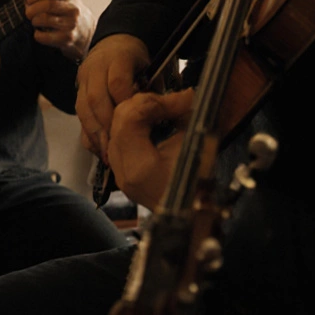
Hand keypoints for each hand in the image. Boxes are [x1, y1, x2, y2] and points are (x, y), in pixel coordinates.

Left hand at [25, 0, 94, 59]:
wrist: (86, 32)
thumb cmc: (70, 12)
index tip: (29, 0)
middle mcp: (73, 9)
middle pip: (47, 5)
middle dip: (32, 9)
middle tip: (29, 12)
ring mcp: (71, 25)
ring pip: (44, 19)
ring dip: (34, 20)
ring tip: (35, 21)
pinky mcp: (67, 39)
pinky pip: (44, 36)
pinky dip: (37, 34)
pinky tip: (39, 32)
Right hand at [76, 33, 149, 157]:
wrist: (114, 43)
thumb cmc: (137, 59)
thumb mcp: (151, 66)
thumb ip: (154, 89)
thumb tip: (163, 116)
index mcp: (118, 58)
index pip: (118, 83)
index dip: (125, 104)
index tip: (136, 123)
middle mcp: (96, 67)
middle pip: (96, 98)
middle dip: (107, 124)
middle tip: (118, 147)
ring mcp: (83, 79)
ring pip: (83, 108)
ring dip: (95, 133)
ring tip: (106, 154)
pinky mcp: (77, 90)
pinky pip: (79, 114)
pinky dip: (88, 133)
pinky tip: (98, 148)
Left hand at [107, 89, 193, 209]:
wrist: (190, 219)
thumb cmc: (198, 189)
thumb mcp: (195, 150)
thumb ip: (184, 119)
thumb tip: (183, 95)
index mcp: (139, 168)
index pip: (131, 117)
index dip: (157, 101)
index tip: (181, 99)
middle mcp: (122, 170)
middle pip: (120, 118)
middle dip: (147, 103)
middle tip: (173, 102)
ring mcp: (118, 172)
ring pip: (116, 125)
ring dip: (140, 111)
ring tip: (166, 111)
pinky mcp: (120, 171)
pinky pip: (119, 137)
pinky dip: (135, 124)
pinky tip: (155, 123)